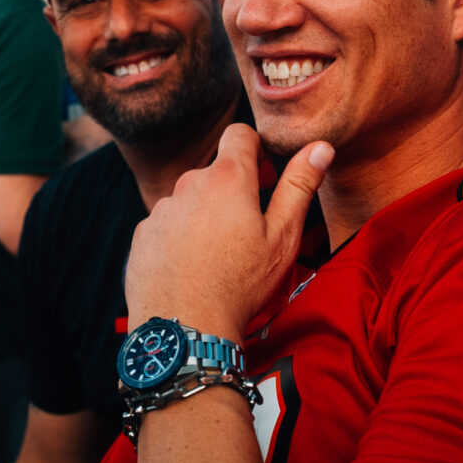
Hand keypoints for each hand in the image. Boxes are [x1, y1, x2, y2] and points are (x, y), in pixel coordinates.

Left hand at [124, 125, 331, 340]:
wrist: (185, 328)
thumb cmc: (241, 284)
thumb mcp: (283, 237)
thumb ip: (299, 186)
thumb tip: (320, 147)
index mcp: (226, 178)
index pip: (240, 134)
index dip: (257, 150)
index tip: (265, 179)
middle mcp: (188, 184)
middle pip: (215, 172)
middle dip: (233, 190)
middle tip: (249, 229)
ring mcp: (161, 210)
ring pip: (190, 200)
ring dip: (206, 215)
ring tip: (219, 256)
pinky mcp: (142, 234)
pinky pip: (167, 225)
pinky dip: (180, 237)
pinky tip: (193, 267)